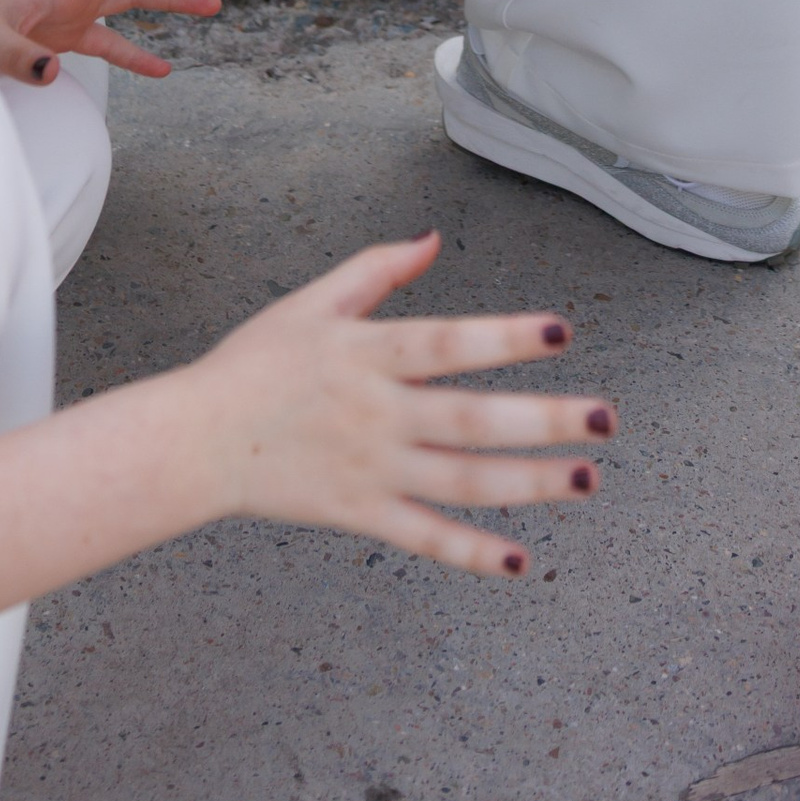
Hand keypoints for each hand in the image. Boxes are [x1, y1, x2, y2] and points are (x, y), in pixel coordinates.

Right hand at [187, 235, 611, 574]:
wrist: (193, 442)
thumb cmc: (252, 365)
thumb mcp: (310, 302)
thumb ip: (376, 271)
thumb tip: (433, 239)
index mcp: (366, 352)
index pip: (447, 343)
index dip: (503, 337)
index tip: (561, 333)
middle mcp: (376, 412)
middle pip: (470, 418)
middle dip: (543, 420)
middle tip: (606, 419)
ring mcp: (371, 468)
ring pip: (461, 480)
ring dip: (528, 483)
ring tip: (586, 480)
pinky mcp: (359, 513)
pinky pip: (423, 535)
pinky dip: (470, 552)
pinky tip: (519, 561)